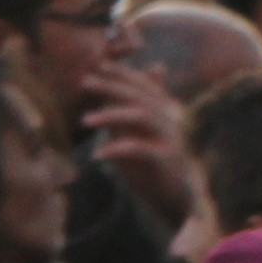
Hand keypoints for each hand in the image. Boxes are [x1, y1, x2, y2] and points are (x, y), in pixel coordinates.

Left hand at [75, 59, 194, 228]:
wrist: (177, 197)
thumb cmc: (154, 164)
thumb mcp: (141, 134)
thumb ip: (134, 108)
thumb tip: (128, 86)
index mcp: (166, 111)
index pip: (144, 85)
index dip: (122, 73)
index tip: (98, 64)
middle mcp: (171, 120)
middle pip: (141, 95)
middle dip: (112, 86)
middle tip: (84, 81)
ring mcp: (170, 139)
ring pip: (142, 116)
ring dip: (111, 115)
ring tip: (84, 121)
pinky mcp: (166, 160)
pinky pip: (140, 149)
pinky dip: (117, 148)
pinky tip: (97, 154)